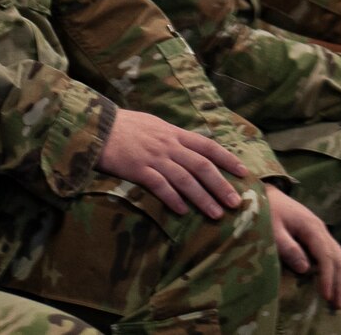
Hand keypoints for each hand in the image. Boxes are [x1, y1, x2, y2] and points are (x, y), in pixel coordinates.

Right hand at [98, 109, 248, 215]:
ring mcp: (153, 157)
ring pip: (185, 179)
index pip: (208, 146)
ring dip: (202, 198)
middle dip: (221, 185)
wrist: (97, 125)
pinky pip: (159, 186)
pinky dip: (173, 199)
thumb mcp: (154, 125)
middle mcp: (168, 145)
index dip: (227, 159)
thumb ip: (172, 137)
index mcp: (174, 132)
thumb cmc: (125, 126)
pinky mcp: (137, 169)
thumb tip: (189, 148)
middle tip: (235, 203)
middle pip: (201, 166)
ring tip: (216, 214)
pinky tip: (183, 212)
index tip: (243, 172)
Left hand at [264, 184, 340, 309]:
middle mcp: (322, 230)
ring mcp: (322, 233)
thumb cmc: (268, 211)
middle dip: (340, 282)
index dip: (327, 277)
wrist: (267, 194)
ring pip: (340, 257)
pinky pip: (334, 255)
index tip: (325, 296)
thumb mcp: (273, 229)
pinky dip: (340, 271)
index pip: (325, 256)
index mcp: (312, 227)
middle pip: (338, 258)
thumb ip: (288, 247)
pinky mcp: (318, 237)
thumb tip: (305, 269)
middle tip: (338, 305)